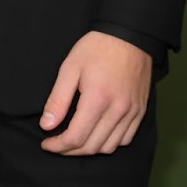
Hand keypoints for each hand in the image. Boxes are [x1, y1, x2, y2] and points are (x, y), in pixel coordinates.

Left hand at [39, 31, 151, 154]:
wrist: (130, 35)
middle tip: (56, 144)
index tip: (46, 143)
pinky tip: (97, 134)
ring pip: (109, 147)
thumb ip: (58, 100)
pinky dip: (109, 143)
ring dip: (89, 149)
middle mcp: (118, 110)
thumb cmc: (97, 48)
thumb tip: (47, 126)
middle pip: (91, 146)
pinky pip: (125, 139)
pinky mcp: (140, 111)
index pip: (76, 137)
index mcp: (98, 99)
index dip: (58, 146)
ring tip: (74, 141)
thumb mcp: (70, 68)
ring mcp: (132, 112)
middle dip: (70, 151)